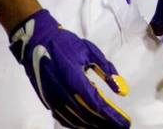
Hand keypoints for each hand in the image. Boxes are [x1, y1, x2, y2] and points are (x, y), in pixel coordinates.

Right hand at [8, 9, 130, 127]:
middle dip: (105, 124)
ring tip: (107, 127)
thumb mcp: (91, 52)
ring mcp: (53, 99)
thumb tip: (123, 91)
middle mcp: (63, 94)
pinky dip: (76, 124)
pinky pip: (63, 118)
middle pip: (87, 116)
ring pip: (75, 120)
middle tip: (120, 127)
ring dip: (92, 125)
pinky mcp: (47, 100)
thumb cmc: (66, 44)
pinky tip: (87, 124)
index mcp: (75, 80)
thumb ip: (108, 71)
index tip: (125, 122)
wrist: (36, 41)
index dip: (112, 116)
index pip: (98, 105)